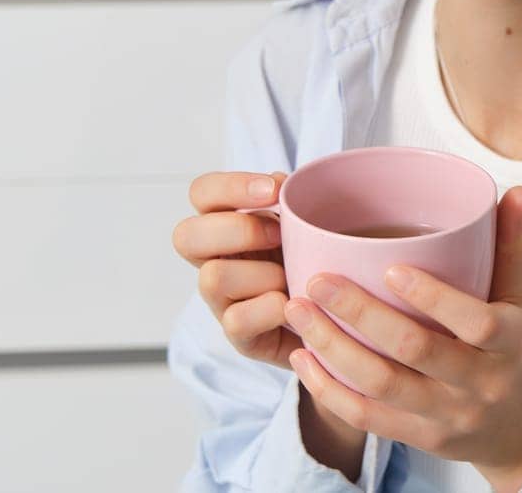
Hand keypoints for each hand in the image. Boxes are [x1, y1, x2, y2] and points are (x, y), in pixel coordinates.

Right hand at [172, 170, 303, 370]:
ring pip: (212, 278)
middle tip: (279, 235)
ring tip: (291, 277)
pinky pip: (236, 321)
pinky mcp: (238, 335)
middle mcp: (213, 259)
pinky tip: (294, 304)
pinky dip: (270, 309)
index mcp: (223, 224)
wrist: (335, 315)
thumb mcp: (304, 223)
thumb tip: (282, 184)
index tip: (274, 191)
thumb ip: (292, 201)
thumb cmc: (311, 258)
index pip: (201, 192)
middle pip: (186, 235)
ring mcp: (220, 300)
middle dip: (240, 230)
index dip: (230, 187)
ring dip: (261, 273)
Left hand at [283, 186, 521, 488]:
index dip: (433, 297)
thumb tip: (514, 192)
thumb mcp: (518, 303)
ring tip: (298, 311)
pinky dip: (329, 390)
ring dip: (333, 348)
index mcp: (508, 343)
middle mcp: (478, 383)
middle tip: (317, 281)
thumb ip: (509, 247)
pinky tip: (303, 357)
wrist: (520, 435)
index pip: (474, 322)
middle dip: (360, 314)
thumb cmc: (513, 356)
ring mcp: (446, 415)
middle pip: (415, 350)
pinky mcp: (418, 437)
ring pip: (381, 386)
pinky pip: (366, 417)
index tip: (390, 268)